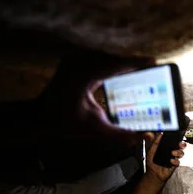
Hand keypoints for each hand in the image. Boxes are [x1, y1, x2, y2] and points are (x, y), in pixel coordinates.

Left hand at [37, 50, 155, 143]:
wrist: (40, 118)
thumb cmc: (65, 124)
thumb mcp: (96, 130)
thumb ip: (122, 135)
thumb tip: (146, 136)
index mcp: (82, 76)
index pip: (114, 65)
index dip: (135, 63)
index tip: (153, 61)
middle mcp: (77, 63)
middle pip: (112, 58)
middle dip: (131, 62)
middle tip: (151, 66)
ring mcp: (74, 61)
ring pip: (105, 57)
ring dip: (122, 62)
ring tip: (141, 68)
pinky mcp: (74, 62)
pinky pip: (98, 59)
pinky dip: (112, 64)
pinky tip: (124, 70)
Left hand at [143, 132, 186, 183]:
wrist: (152, 172)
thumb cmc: (152, 161)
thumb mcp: (151, 150)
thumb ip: (155, 142)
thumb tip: (160, 134)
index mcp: (168, 147)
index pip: (175, 141)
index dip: (178, 138)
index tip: (178, 136)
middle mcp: (172, 152)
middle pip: (181, 146)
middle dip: (182, 144)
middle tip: (179, 144)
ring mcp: (174, 159)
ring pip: (181, 153)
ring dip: (178, 152)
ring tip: (173, 153)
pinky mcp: (174, 165)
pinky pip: (178, 162)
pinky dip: (175, 161)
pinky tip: (171, 161)